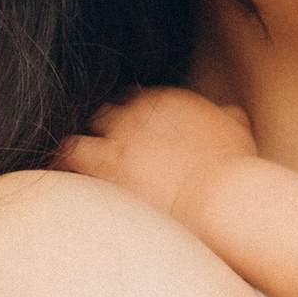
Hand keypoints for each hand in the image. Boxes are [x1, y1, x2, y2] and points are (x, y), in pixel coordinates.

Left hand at [58, 86, 257, 220]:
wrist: (223, 196)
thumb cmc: (236, 171)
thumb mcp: (238, 134)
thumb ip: (229, 118)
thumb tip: (231, 113)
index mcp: (170, 100)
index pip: (137, 102)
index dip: (132, 123)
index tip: (133, 141)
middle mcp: (142, 109)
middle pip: (108, 112)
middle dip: (104, 131)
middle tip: (105, 157)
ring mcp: (121, 132)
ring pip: (85, 127)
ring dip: (80, 146)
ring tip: (73, 164)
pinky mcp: (106, 161)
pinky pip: (69, 151)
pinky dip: (62, 159)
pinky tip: (59, 172)